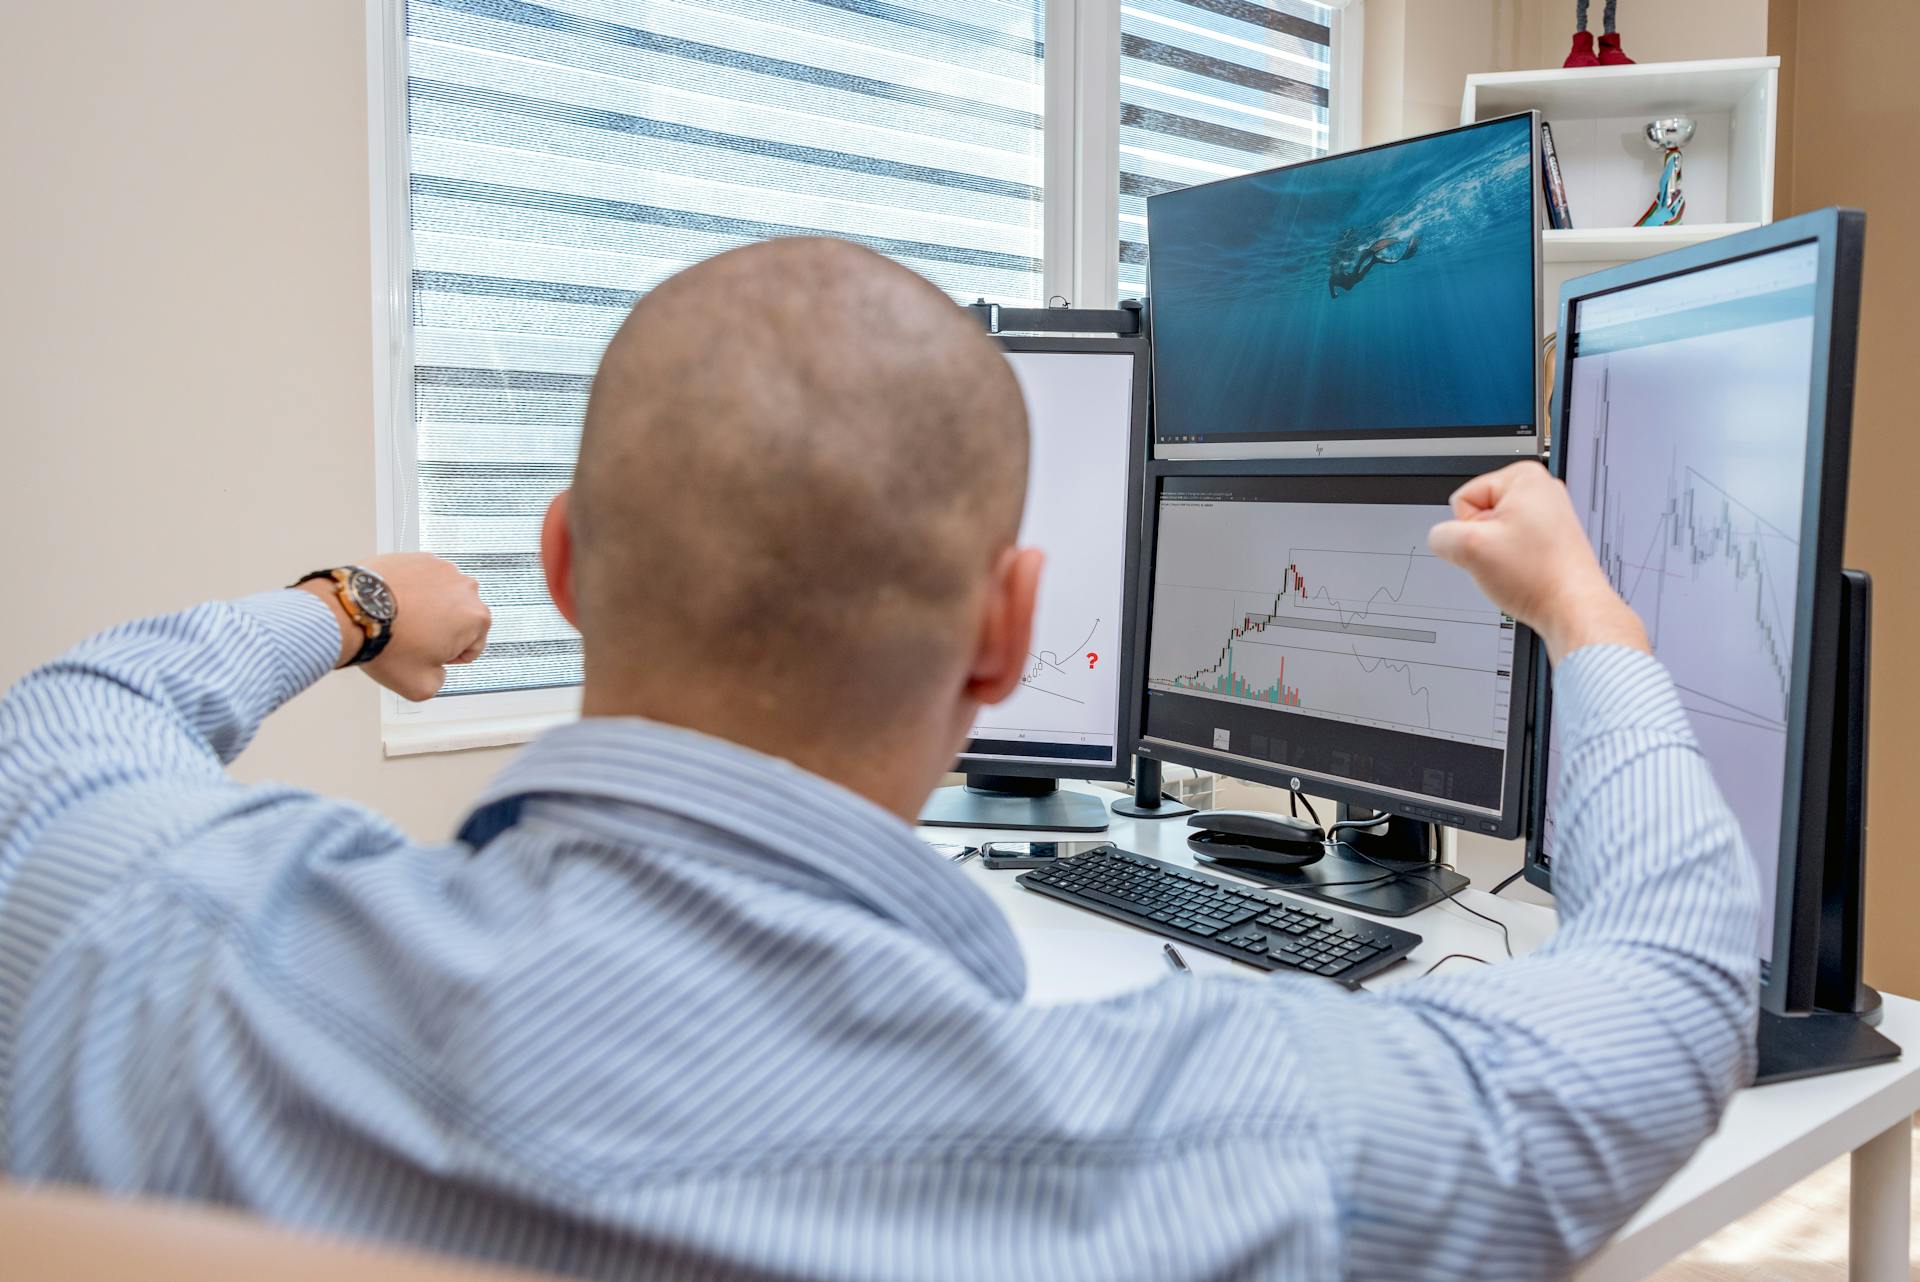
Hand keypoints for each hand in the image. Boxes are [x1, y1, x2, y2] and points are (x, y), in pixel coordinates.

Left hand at [299, 554, 491, 700]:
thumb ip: (441, 681)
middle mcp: (464, 588)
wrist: (352, 612)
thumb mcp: (420, 686)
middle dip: (441, 628)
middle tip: (415, 639)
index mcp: (475, 618)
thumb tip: (436, 672)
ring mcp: (441, 569)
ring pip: (442, 595)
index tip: (433, 654)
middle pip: (460, 616)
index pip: (474, 644)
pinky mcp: (417, 558)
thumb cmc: (386, 642)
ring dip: (428, 607)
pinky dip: (412, 590)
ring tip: (402, 620)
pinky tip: (394, 604)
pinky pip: (422, 578)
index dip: (451, 655)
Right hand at [1427, 461, 1647, 663]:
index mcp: (1524, 478)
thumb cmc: (1538, 576)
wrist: (1572, 608)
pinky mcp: (1551, 536)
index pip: (1462, 499)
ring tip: (1520, 566)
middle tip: (1507, 559)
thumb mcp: (1469, 548)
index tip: (1494, 545)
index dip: (1468, 529)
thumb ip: (1440, 535)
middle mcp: (1540, 490)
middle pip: (1478, 514)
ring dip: (1497, 554)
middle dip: (1483, 541)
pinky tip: (1527, 571)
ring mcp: (1548, 514)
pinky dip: (1513, 561)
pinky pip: (1512, 545)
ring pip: (1494, 532)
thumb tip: (1443, 540)